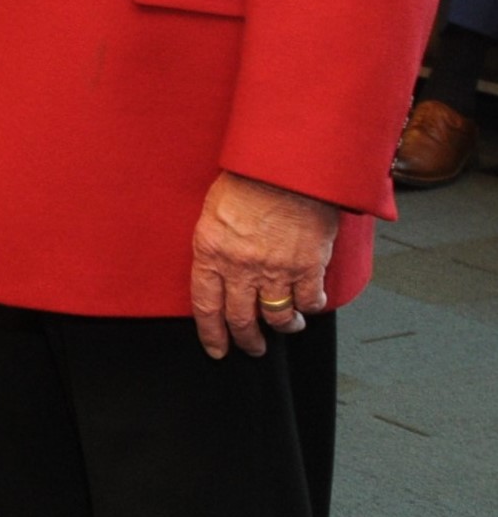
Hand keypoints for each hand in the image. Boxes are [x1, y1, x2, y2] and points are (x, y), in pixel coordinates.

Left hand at [189, 170, 339, 358]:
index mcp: (211, 252)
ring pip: (278, 317)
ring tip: (288, 327)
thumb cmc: (248, 180)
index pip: (205, 306)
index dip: (211, 333)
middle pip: (242, 319)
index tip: (217, 348)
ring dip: (284, 327)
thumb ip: (215, 244)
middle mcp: (240, 268)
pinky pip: (308, 301)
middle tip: (254, 348)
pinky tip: (310, 305)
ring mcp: (275, 270)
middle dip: (248, 340)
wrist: (286, 167)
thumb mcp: (213, 211)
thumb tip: (218, 265)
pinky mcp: (307, 267)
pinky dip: (310, 307)